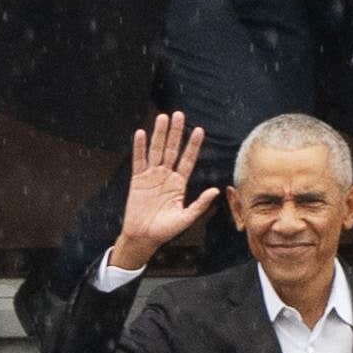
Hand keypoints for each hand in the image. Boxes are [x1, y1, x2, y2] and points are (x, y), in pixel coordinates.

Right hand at [110, 111, 219, 269]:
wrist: (144, 237)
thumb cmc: (166, 230)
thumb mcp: (186, 218)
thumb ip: (200, 204)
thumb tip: (215, 190)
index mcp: (179, 184)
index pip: (188, 160)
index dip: (193, 145)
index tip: (199, 130)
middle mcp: (166, 176)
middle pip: (172, 150)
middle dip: (175, 133)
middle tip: (179, 114)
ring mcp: (151, 176)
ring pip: (156, 151)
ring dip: (159, 134)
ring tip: (163, 117)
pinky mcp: (137, 180)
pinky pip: (138, 160)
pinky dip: (139, 147)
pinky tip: (141, 133)